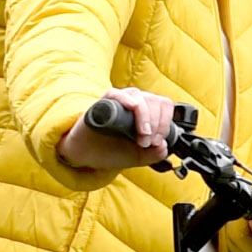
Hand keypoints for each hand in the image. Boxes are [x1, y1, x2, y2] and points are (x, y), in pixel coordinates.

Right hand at [57, 87, 175, 171]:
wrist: (86, 155)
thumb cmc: (111, 150)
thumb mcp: (138, 157)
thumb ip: (154, 154)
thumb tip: (165, 147)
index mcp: (146, 111)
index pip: (165, 106)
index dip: (165, 124)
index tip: (158, 142)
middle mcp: (135, 102)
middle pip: (156, 102)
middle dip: (156, 125)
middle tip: (146, 143)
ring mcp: (120, 100)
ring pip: (141, 98)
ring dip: (145, 118)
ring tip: (139, 138)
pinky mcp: (103, 102)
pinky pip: (117, 94)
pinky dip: (127, 100)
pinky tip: (132, 108)